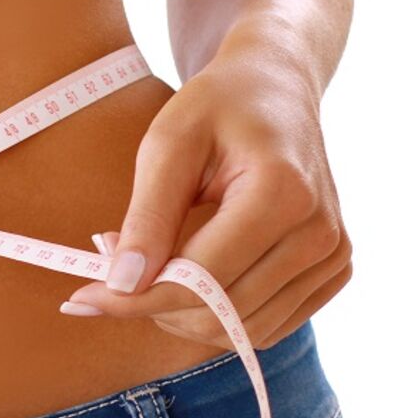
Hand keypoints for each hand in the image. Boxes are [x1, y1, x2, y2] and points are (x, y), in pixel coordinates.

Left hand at [58, 56, 352, 350]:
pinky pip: (267, 326)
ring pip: (242, 330)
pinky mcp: (333, 269)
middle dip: (156, 305)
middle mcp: (320, 232)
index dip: (136, 297)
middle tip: (116, 273)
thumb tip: (122, 286)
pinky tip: (193, 276)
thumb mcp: (167, 144)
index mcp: (283, 194)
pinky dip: (220, 315)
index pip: (201, 279)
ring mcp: (334, 255)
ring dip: (185, 315)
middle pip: (221, 312)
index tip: (83, 296)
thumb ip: (146, 217)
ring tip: (154, 268)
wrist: (276, 87)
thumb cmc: (216, 107)